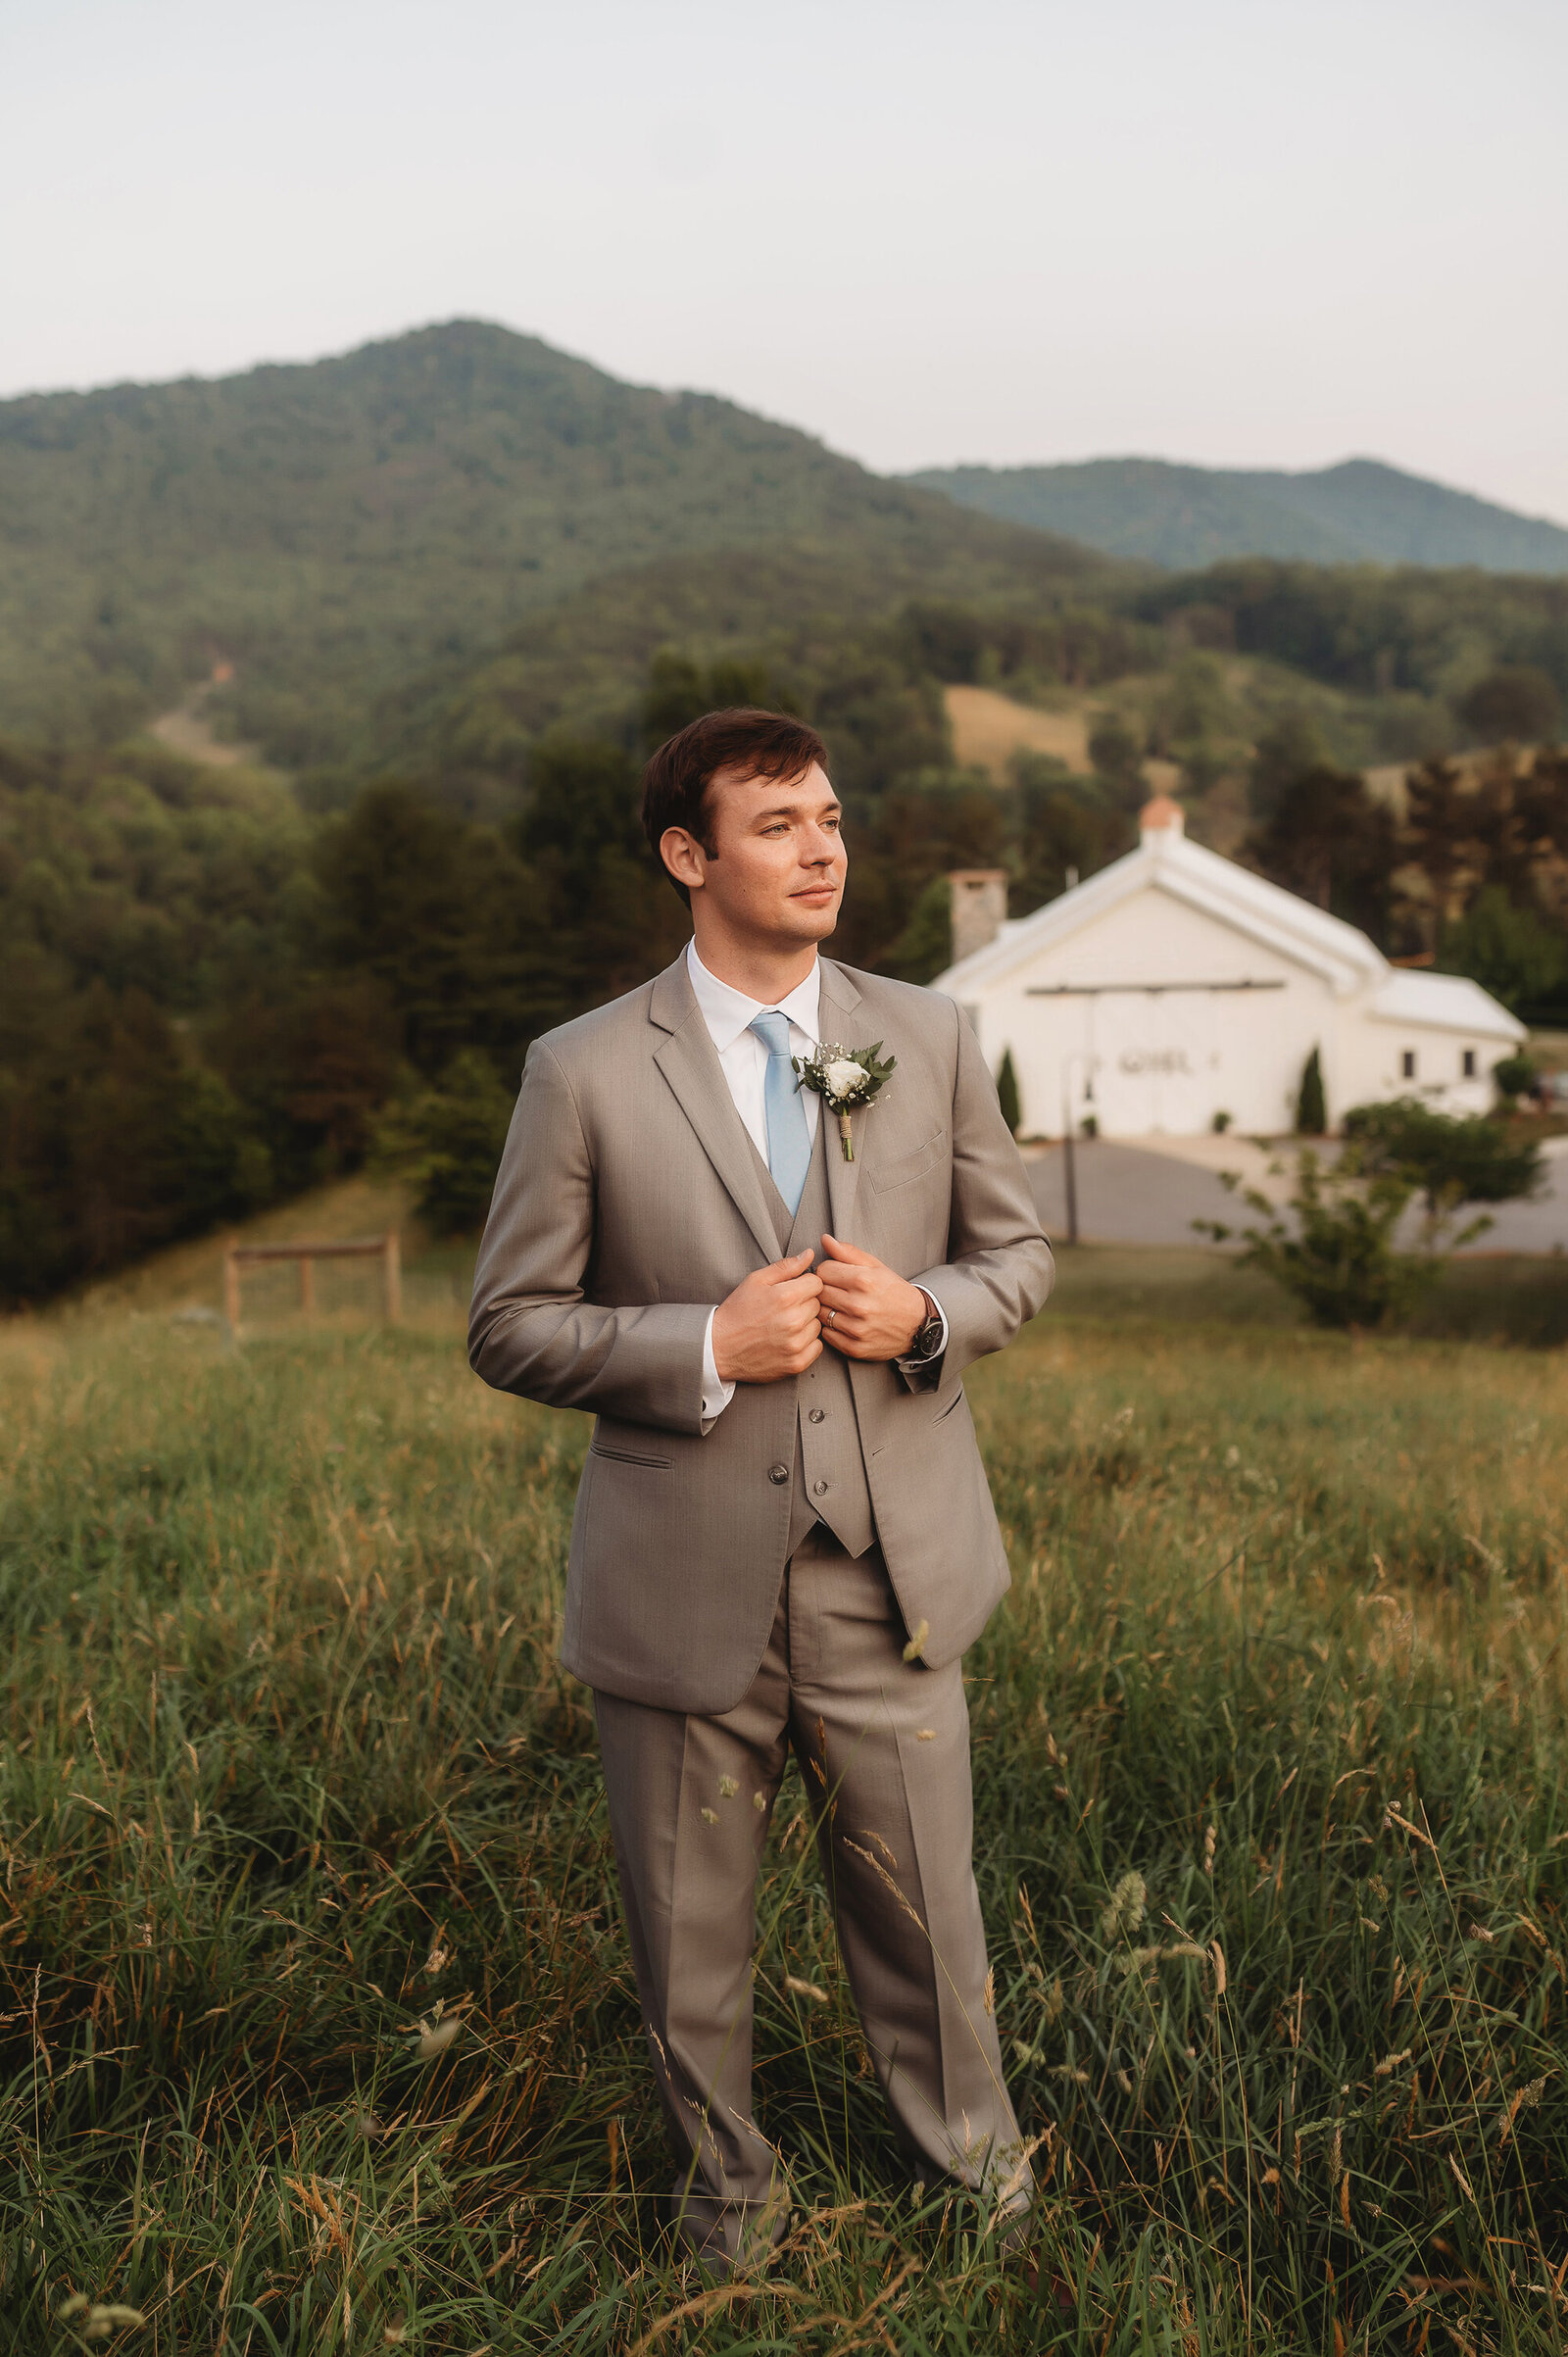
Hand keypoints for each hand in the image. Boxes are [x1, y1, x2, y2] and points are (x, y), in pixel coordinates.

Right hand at [712, 1249, 823, 1382]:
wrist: (719, 1348)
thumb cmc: (736, 1312)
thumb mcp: (755, 1281)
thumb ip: (785, 1266)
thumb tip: (809, 1254)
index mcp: (785, 1296)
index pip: (817, 1283)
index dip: (804, 1285)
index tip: (792, 1291)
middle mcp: (794, 1321)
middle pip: (818, 1304)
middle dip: (804, 1303)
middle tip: (783, 1309)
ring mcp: (796, 1344)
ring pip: (817, 1325)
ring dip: (805, 1324)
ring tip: (783, 1326)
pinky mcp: (797, 1363)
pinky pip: (817, 1347)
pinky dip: (806, 1344)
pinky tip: (787, 1341)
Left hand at [817, 1234, 927, 1360]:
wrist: (918, 1324)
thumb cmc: (895, 1293)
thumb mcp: (876, 1266)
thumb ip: (848, 1252)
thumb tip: (825, 1239)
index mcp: (864, 1281)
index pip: (823, 1270)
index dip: (829, 1271)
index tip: (837, 1276)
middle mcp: (859, 1305)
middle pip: (819, 1292)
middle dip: (826, 1289)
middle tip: (840, 1291)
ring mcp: (856, 1329)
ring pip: (820, 1314)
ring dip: (828, 1309)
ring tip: (843, 1306)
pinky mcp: (854, 1347)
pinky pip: (827, 1334)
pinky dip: (832, 1328)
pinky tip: (845, 1322)